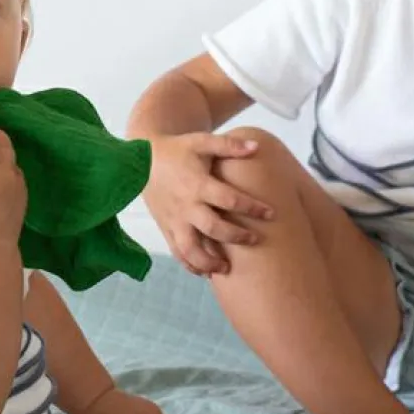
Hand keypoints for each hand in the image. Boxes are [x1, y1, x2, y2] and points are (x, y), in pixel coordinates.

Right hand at [144, 133, 272, 276]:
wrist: (141, 160)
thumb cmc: (177, 150)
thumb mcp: (201, 141)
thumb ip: (228, 145)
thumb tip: (256, 147)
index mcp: (197, 184)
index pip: (228, 200)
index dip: (251, 208)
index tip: (271, 214)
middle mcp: (186, 206)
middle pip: (212, 228)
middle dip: (235, 237)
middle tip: (255, 240)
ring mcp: (174, 220)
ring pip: (190, 248)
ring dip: (208, 262)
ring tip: (227, 269)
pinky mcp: (165, 228)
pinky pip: (177, 252)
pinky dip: (190, 265)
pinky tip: (205, 272)